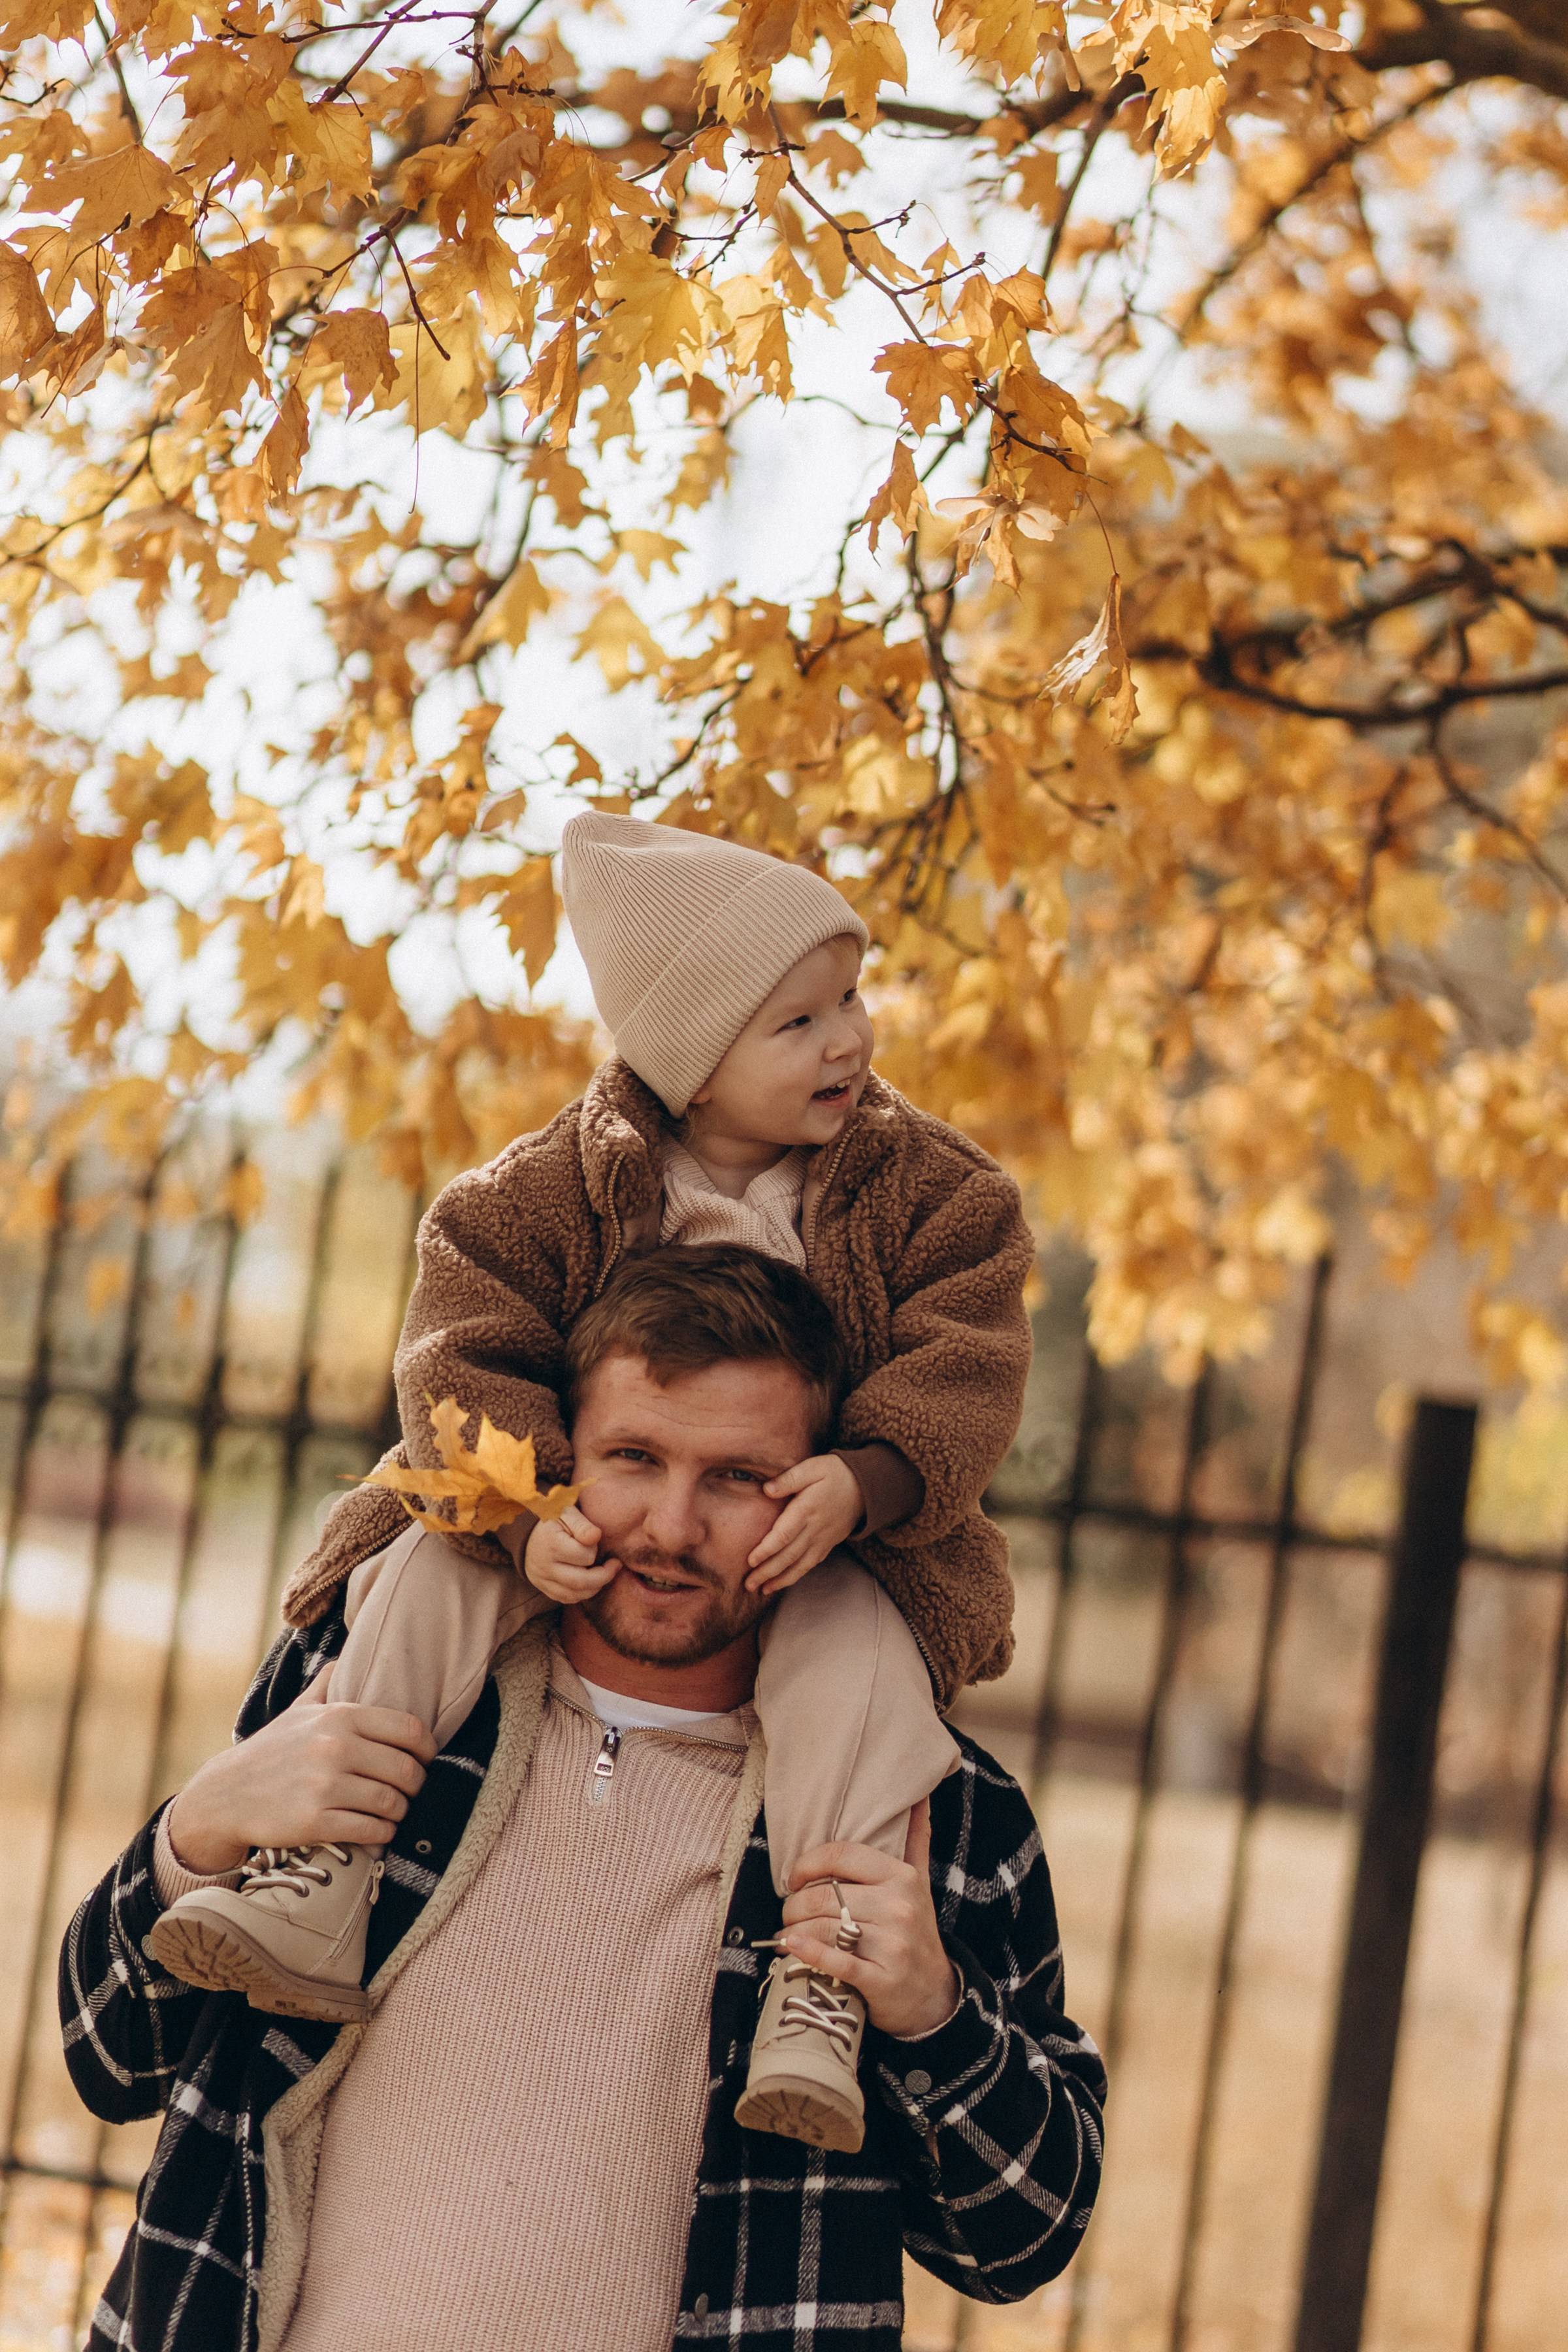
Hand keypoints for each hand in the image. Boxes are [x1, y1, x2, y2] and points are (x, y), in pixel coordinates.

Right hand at [165, 1664, 437, 1876]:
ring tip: (394, 1814)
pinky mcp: (315, 1821)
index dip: (428, 1749)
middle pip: (407, 1771)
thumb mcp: (297, 1710)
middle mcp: (335, 1747)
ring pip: (392, 1803)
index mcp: (339, 1716)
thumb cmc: (270, 1751)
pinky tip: (377, 1831)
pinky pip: (371, 1830)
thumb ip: (325, 1684)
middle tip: (410, 1793)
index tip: (426, 1761)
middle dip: (417, 1786)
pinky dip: (382, 1834)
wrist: (225, 1795)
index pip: (410, 1730)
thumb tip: (344, 1656)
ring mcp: (325, 1785)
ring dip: (400, 1813)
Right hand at [524, 1503, 619, 1602]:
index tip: (595, 1541)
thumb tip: (596, 1537)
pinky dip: (582, 1593)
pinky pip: (566, 1598)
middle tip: (615, 1565)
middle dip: (604, 1576)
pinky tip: (590, 1582)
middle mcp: (544, 1566)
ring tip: (604, 1573)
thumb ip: (583, 1525)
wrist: (529, 1532)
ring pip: (574, 1594)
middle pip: (580, 1581)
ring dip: (595, 1587)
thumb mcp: (567, 1513)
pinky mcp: (543, 1587)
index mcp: (551, 1544)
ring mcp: (541, 1579)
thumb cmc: (554, 1520)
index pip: (585, 1556)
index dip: (595, 1549)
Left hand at [746, 1453, 861, 1592]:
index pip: (784, 1534)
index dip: (767, 1550)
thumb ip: (790, 1478)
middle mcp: (815, 1529)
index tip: (750, 1561)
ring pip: (799, 1565)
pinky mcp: (828, 1544)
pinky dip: (795, 1576)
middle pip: (788, 1555)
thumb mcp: (813, 1467)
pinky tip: (781, 1583)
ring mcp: (823, 1539)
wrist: (866, 1486)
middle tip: (748, 1584)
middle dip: (767, 1572)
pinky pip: (810, 1565)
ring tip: (761, 1590)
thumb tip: (767, 1490)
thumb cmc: (835, 1472)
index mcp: (807, 1509)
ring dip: (779, 1579)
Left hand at [777, 1802, 959, 2040]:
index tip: (794, 1879)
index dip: (807, 1864)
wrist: (933, 1995)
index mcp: (902, 1877)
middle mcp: (899, 1907)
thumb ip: (916, 1839)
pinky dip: (807, 1954)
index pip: (841, 1855)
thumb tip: (920, 1795)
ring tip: (787, 1935)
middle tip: (788, 1913)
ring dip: (794, 1931)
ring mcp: (892, 1945)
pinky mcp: (881, 1980)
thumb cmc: (915, 1930)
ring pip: (823, 1928)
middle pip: (824, 1895)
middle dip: (794, 1905)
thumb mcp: (919, 1883)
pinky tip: (791, 1948)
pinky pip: (835, 1961)